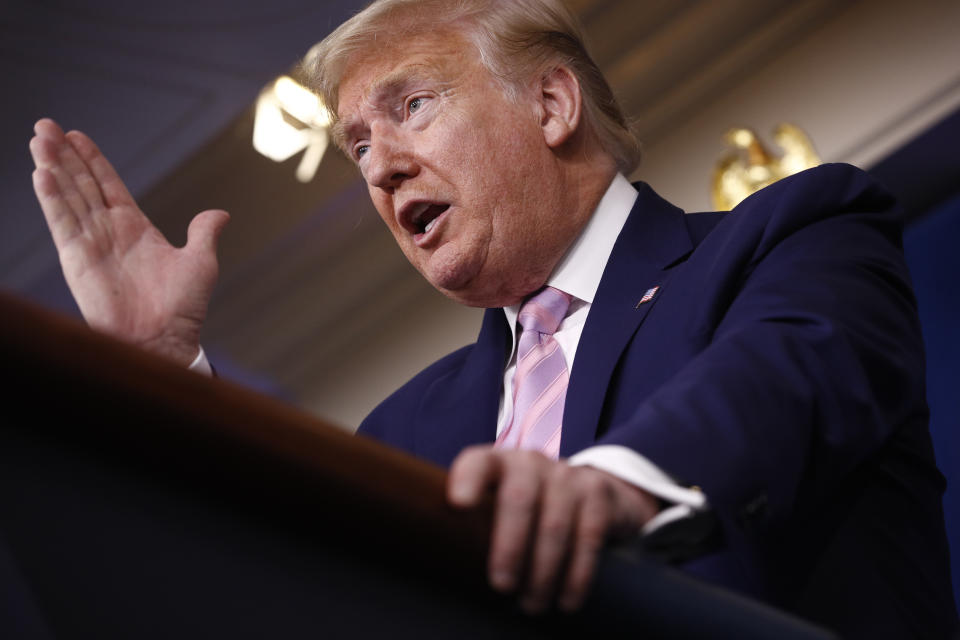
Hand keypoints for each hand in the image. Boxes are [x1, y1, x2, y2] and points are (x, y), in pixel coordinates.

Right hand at [29, 118, 228, 365]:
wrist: (166, 339)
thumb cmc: (184, 308)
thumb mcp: (200, 262)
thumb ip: (203, 233)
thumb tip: (221, 213)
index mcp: (135, 228)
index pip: (108, 184)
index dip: (92, 160)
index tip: (76, 135)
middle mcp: (108, 232)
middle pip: (81, 184)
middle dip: (64, 155)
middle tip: (45, 125)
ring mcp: (91, 244)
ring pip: (67, 197)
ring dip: (52, 168)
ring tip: (39, 138)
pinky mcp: (77, 260)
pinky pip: (62, 223)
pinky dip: (52, 199)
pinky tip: (42, 174)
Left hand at [448, 447, 658, 613]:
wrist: (594, 489)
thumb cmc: (530, 506)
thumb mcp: (501, 501)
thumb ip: (477, 519)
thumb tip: (444, 564)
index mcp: (499, 464)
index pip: (479, 462)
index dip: (468, 478)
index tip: (458, 503)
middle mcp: (532, 463)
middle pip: (518, 498)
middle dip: (509, 546)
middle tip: (502, 586)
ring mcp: (568, 475)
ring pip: (554, 524)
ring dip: (542, 571)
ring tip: (532, 605)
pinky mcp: (598, 493)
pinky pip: (588, 537)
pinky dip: (577, 574)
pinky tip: (566, 599)